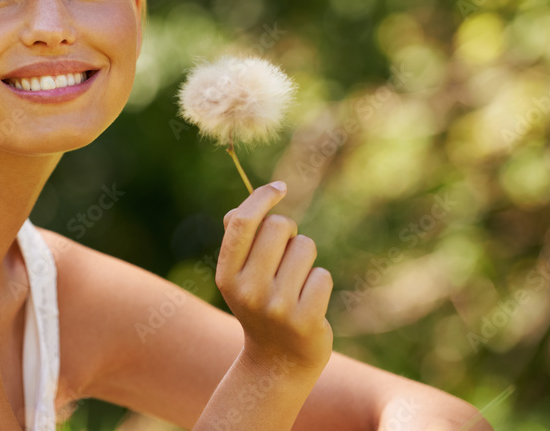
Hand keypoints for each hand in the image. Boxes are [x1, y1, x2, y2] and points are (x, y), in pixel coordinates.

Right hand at [216, 181, 332, 376]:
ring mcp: (276, 306)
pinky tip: (310, 303)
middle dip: (289, 234)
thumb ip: (238, 239)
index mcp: (227, 274)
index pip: (243, 222)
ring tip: (296, 284)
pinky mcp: (305, 319)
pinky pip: (322, 275)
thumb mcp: (240, 276)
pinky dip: (320, 283)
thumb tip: (243, 208)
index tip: (280, 188)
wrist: (278, 362)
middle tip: (285, 258)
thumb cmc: (261, 305)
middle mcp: (247, 289)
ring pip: (305, 247)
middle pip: (279, 226)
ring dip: (306, 260)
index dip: (262, 197)